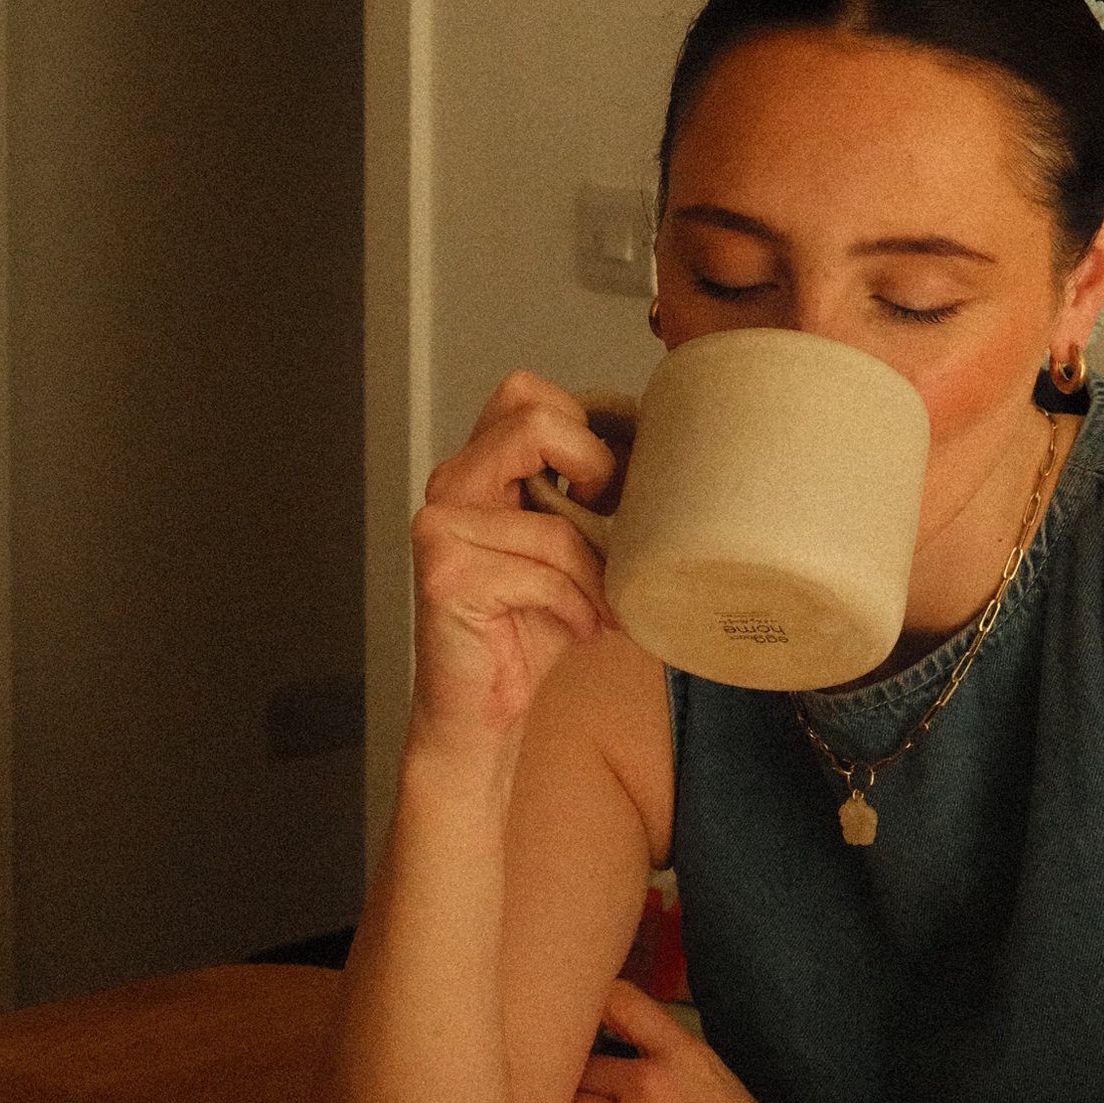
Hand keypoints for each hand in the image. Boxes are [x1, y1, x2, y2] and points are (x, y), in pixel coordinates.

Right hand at [406, 371, 623, 747]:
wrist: (486, 709)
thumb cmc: (534, 624)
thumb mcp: (574, 544)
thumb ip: (589, 492)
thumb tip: (663, 450)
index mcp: (479, 467)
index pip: (527, 393)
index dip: (585, 428)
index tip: (611, 487)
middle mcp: (451, 485)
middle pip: (533, 420)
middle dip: (594, 470)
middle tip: (611, 529)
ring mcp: (440, 527)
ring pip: (553, 519)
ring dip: (596, 573)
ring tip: (602, 605)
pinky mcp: (445, 575)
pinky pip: (542, 573)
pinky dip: (575, 606)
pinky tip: (575, 627)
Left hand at [551, 983, 830, 1102]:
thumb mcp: (724, 1088)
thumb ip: (675, 1070)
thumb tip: (627, 1070)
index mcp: (685, 1055)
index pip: (618, 1001)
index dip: (589, 1010)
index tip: (577, 1021)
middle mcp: (649, 1083)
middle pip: (579, 1065)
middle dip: (571, 1079)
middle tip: (564, 1097)